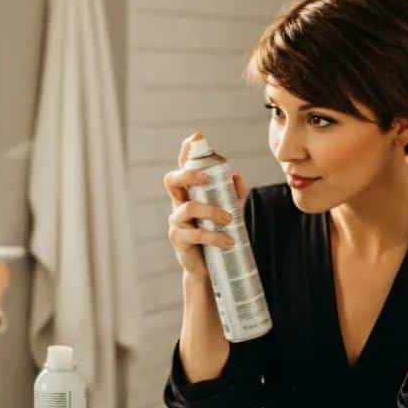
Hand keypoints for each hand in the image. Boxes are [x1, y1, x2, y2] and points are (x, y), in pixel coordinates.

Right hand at [164, 132, 245, 277]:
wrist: (210, 270)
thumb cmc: (217, 236)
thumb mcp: (230, 213)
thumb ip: (234, 195)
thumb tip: (235, 176)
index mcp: (189, 193)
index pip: (183, 167)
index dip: (186, 151)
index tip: (195, 137)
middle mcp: (178, 204)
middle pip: (172, 180)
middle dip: (188, 173)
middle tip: (207, 176)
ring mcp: (176, 222)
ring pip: (188, 207)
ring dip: (211, 211)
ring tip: (229, 220)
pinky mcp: (179, 240)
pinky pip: (195, 234)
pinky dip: (214, 236)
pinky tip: (228, 241)